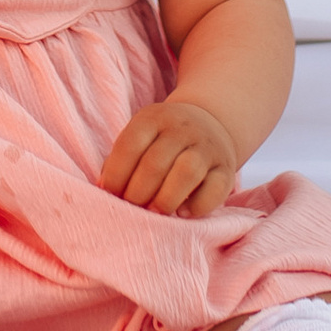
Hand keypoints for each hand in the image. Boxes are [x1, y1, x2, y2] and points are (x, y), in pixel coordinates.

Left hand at [101, 98, 238, 218]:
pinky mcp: (226, 169)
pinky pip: (215, 189)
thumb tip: (104, 190)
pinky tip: (182, 213)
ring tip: (155, 213)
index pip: (130, 144)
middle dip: (138, 192)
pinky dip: (198, 205)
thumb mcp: (140, 138)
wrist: (210, 125)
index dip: (116, 174)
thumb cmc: (161, 142)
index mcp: (154, 118)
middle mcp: (182, 129)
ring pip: (187, 172)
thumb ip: (121, 160)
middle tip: (132, 209)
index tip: (110, 194)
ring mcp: (207, 147)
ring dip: (165, 199)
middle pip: (156, 162)